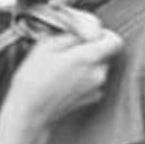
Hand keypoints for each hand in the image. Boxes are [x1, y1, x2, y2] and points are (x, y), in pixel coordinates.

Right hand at [4, 29, 123, 128]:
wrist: (29, 114)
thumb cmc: (32, 81)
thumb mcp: (45, 46)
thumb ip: (71, 33)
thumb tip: (86, 29)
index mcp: (88, 58)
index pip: (115, 40)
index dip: (103, 34)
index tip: (88, 35)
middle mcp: (98, 74)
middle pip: (106, 53)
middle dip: (90, 48)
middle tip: (67, 50)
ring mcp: (97, 88)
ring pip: (99, 66)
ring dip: (86, 63)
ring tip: (61, 67)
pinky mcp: (92, 98)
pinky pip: (93, 80)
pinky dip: (83, 77)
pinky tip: (64, 80)